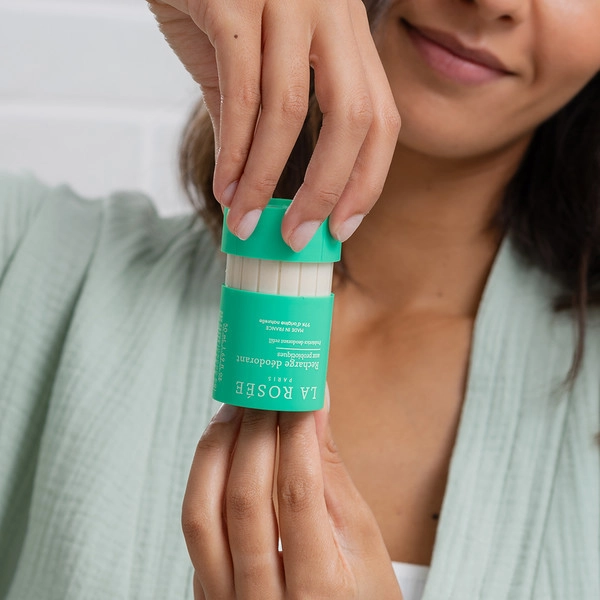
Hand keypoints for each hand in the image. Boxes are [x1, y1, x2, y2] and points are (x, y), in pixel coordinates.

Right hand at [148, 0, 399, 249]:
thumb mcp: (250, 62)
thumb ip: (259, 120)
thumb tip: (261, 184)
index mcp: (345, 31)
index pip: (380, 116)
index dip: (368, 179)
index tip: (342, 228)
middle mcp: (329, 11)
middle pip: (352, 117)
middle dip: (327, 190)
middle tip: (295, 236)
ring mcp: (287, 0)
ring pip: (291, 110)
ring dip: (266, 178)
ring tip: (245, 217)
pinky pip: (242, 93)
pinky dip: (235, 150)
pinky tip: (225, 184)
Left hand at [181, 400, 402, 598]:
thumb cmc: (359, 597)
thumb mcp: (361, 542)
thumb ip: (329, 473)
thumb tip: (313, 407)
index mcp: (319, 592)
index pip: (297, 494)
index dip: (295, 433)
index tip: (298, 391)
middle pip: (243, 501)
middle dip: (254, 432)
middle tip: (265, 391)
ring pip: (201, 515)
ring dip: (216, 450)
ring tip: (235, 410)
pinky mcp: (206, 594)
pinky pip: (196, 532)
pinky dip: (206, 480)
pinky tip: (223, 449)